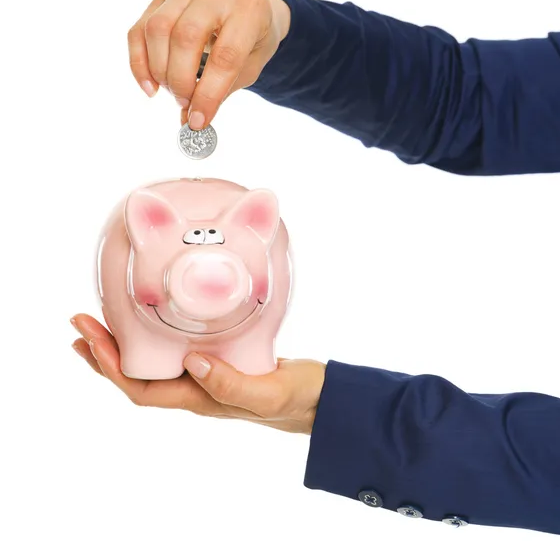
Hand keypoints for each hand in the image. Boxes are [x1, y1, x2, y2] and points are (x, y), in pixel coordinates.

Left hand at [70, 314, 324, 434]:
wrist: (317, 398)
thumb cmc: (295, 398)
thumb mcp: (267, 392)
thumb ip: (231, 384)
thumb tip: (191, 362)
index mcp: (200, 399)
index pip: (142, 389)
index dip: (111, 367)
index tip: (90, 338)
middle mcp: (195, 388)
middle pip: (137, 376)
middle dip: (104, 354)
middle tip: (80, 325)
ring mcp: (205, 375)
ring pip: (152, 363)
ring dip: (123, 345)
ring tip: (101, 325)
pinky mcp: (218, 360)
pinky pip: (174, 350)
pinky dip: (155, 336)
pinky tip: (153, 322)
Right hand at [127, 0, 290, 129]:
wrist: (245, 11)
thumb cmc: (249, 43)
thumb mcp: (248, 69)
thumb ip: (221, 93)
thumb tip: (190, 121)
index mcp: (248, 12)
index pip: (225, 56)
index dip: (209, 93)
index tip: (199, 120)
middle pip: (185, 37)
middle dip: (181, 80)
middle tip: (185, 103)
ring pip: (158, 30)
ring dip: (160, 71)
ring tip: (174, 93)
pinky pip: (139, 31)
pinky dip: (139, 64)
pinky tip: (151, 87)